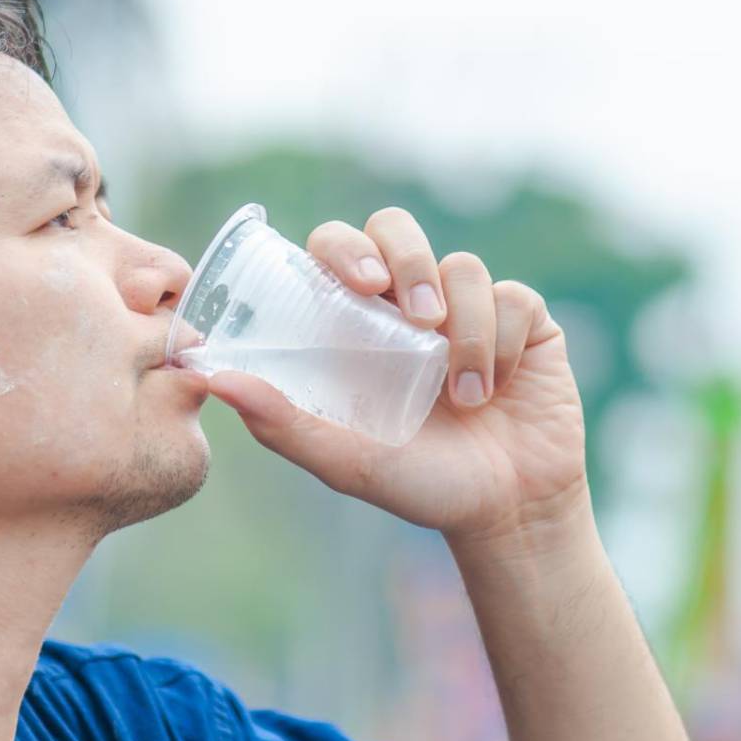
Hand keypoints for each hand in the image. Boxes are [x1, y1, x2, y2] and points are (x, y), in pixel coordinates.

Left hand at [207, 206, 589, 549]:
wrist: (505, 512)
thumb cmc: (420, 485)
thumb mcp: (346, 461)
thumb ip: (283, 424)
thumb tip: (215, 378)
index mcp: (360, 324)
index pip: (339, 250)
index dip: (343, 247)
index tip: (361, 284)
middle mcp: (410, 305)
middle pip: (396, 228)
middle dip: (406, 258)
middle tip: (416, 314)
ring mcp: (469, 308)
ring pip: (463, 267)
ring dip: (465, 330)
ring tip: (464, 396)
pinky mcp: (524, 321)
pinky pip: (514, 298)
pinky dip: (502, 344)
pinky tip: (497, 390)